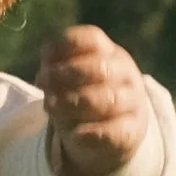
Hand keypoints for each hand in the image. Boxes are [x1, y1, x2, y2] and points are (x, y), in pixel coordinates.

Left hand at [38, 24, 149, 175]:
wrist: (114, 129)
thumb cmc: (84, 94)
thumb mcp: (69, 77)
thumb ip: (55, 70)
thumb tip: (44, 76)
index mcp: (108, 52)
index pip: (93, 40)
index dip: (67, 46)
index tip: (45, 61)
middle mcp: (124, 73)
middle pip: (101, 68)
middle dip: (67, 75)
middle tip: (42, 83)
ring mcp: (132, 101)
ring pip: (108, 100)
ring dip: (74, 103)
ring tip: (49, 106)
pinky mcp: (133, 130)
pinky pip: (117, 131)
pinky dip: (95, 133)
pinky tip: (76, 135)